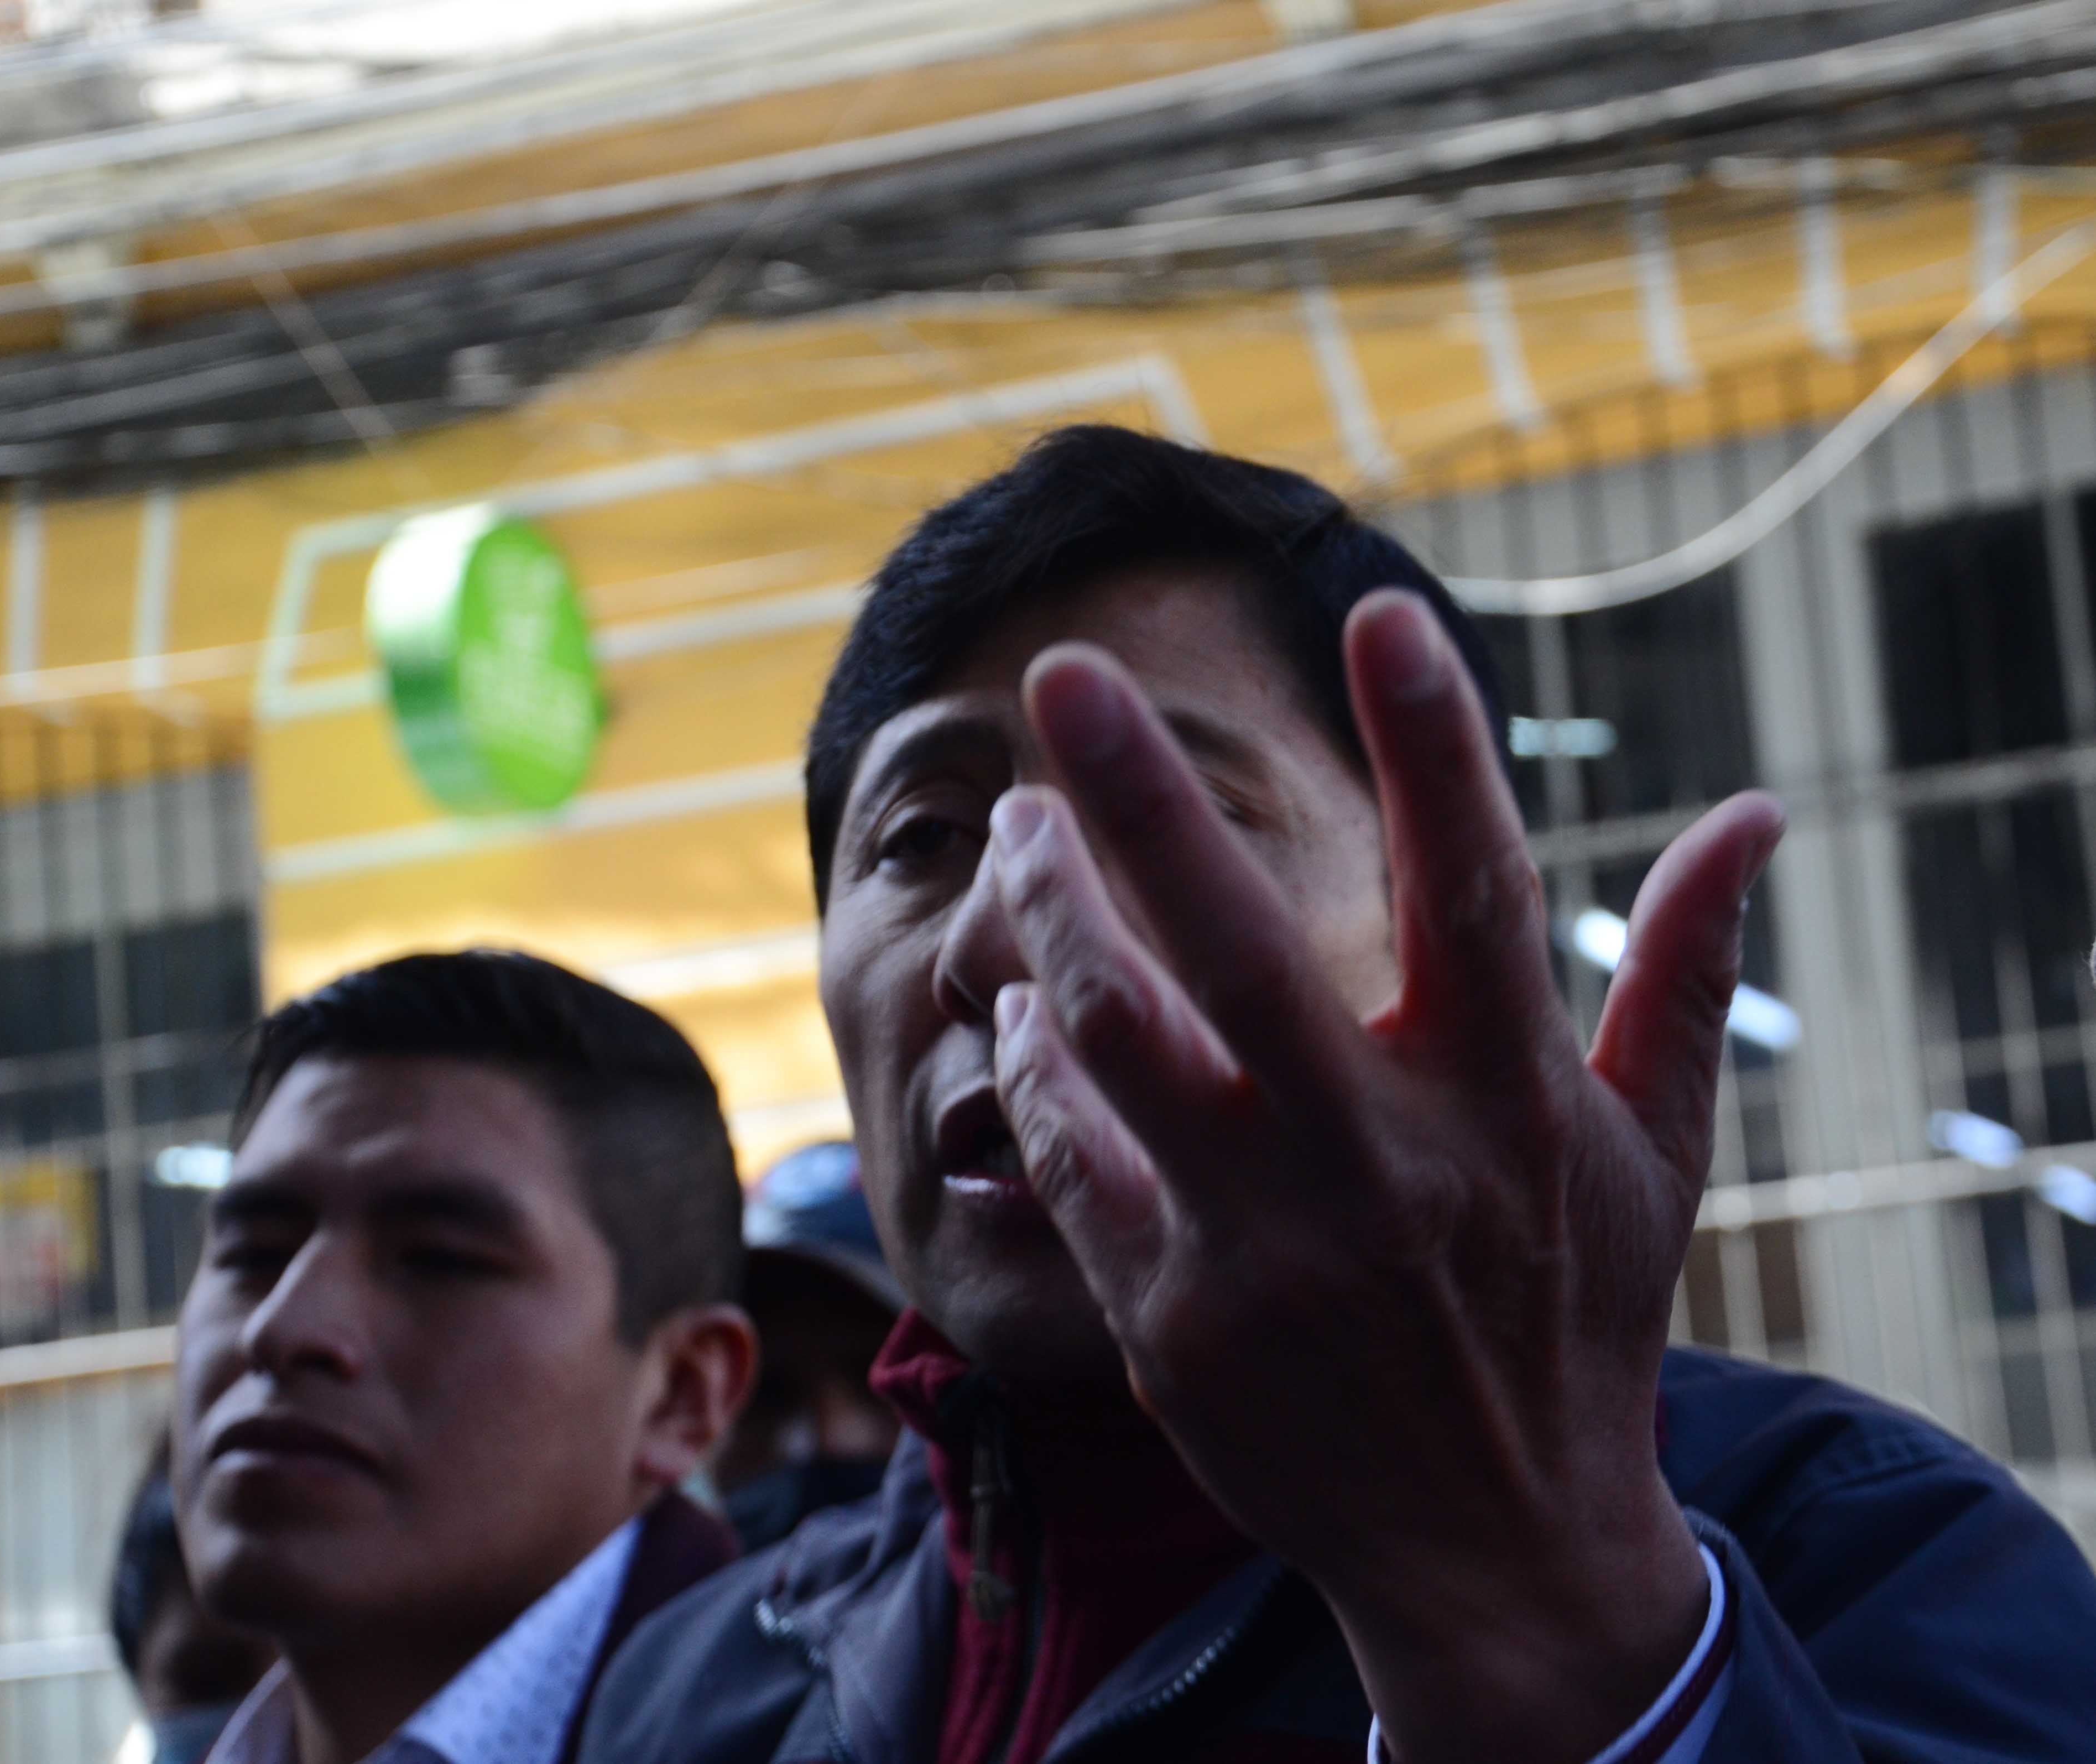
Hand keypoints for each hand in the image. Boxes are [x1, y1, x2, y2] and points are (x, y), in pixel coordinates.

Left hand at [985, 590, 1781, 1763]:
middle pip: (1233, 949)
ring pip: (1114, 1038)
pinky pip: (1072, 1153)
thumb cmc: (1573, 1322)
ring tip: (1022, 828)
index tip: (1381, 609)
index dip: (1434, 745)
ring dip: (1049, 915)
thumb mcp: (1655, 1156)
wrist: (1494, 1552)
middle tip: (1060, 674)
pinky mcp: (1173, 1318)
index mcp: (1508, 1105)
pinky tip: (1018, 995)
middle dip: (1139, 794)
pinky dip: (1033, 1060)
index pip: (1477, 891)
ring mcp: (1263, 1246)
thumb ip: (1687, 979)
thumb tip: (1755, 815)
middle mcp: (1379, 1163)